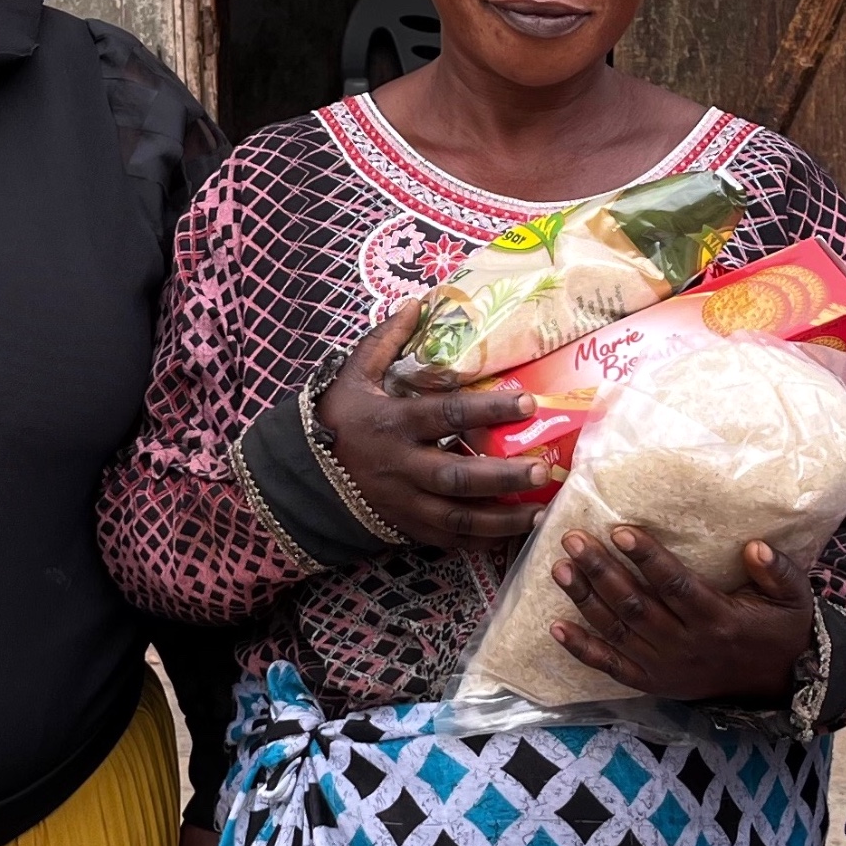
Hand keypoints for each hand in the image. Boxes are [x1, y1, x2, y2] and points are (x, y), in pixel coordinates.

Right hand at [316, 303, 548, 549]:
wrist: (303, 473)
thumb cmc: (338, 418)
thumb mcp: (354, 375)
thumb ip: (385, 341)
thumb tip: (415, 303)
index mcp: (393, 423)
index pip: (447, 414)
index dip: (489, 411)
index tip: (528, 403)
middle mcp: (400, 466)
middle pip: (456, 477)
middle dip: (502, 476)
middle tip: (542, 470)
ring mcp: (403, 502)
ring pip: (456, 518)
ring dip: (500, 519)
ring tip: (538, 513)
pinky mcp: (405, 526)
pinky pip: (447, 541)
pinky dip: (480, 542)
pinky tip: (511, 535)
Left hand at [548, 529, 814, 704]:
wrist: (780, 683)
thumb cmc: (781, 629)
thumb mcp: (794, 598)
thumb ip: (778, 570)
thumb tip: (755, 545)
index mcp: (718, 619)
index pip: (675, 585)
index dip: (647, 558)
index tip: (620, 531)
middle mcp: (686, 645)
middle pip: (635, 605)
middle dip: (601, 570)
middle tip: (574, 539)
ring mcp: (666, 667)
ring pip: (617, 631)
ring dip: (586, 599)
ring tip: (560, 567)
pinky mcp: (653, 683)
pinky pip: (611, 667)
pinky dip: (583, 649)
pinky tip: (556, 627)